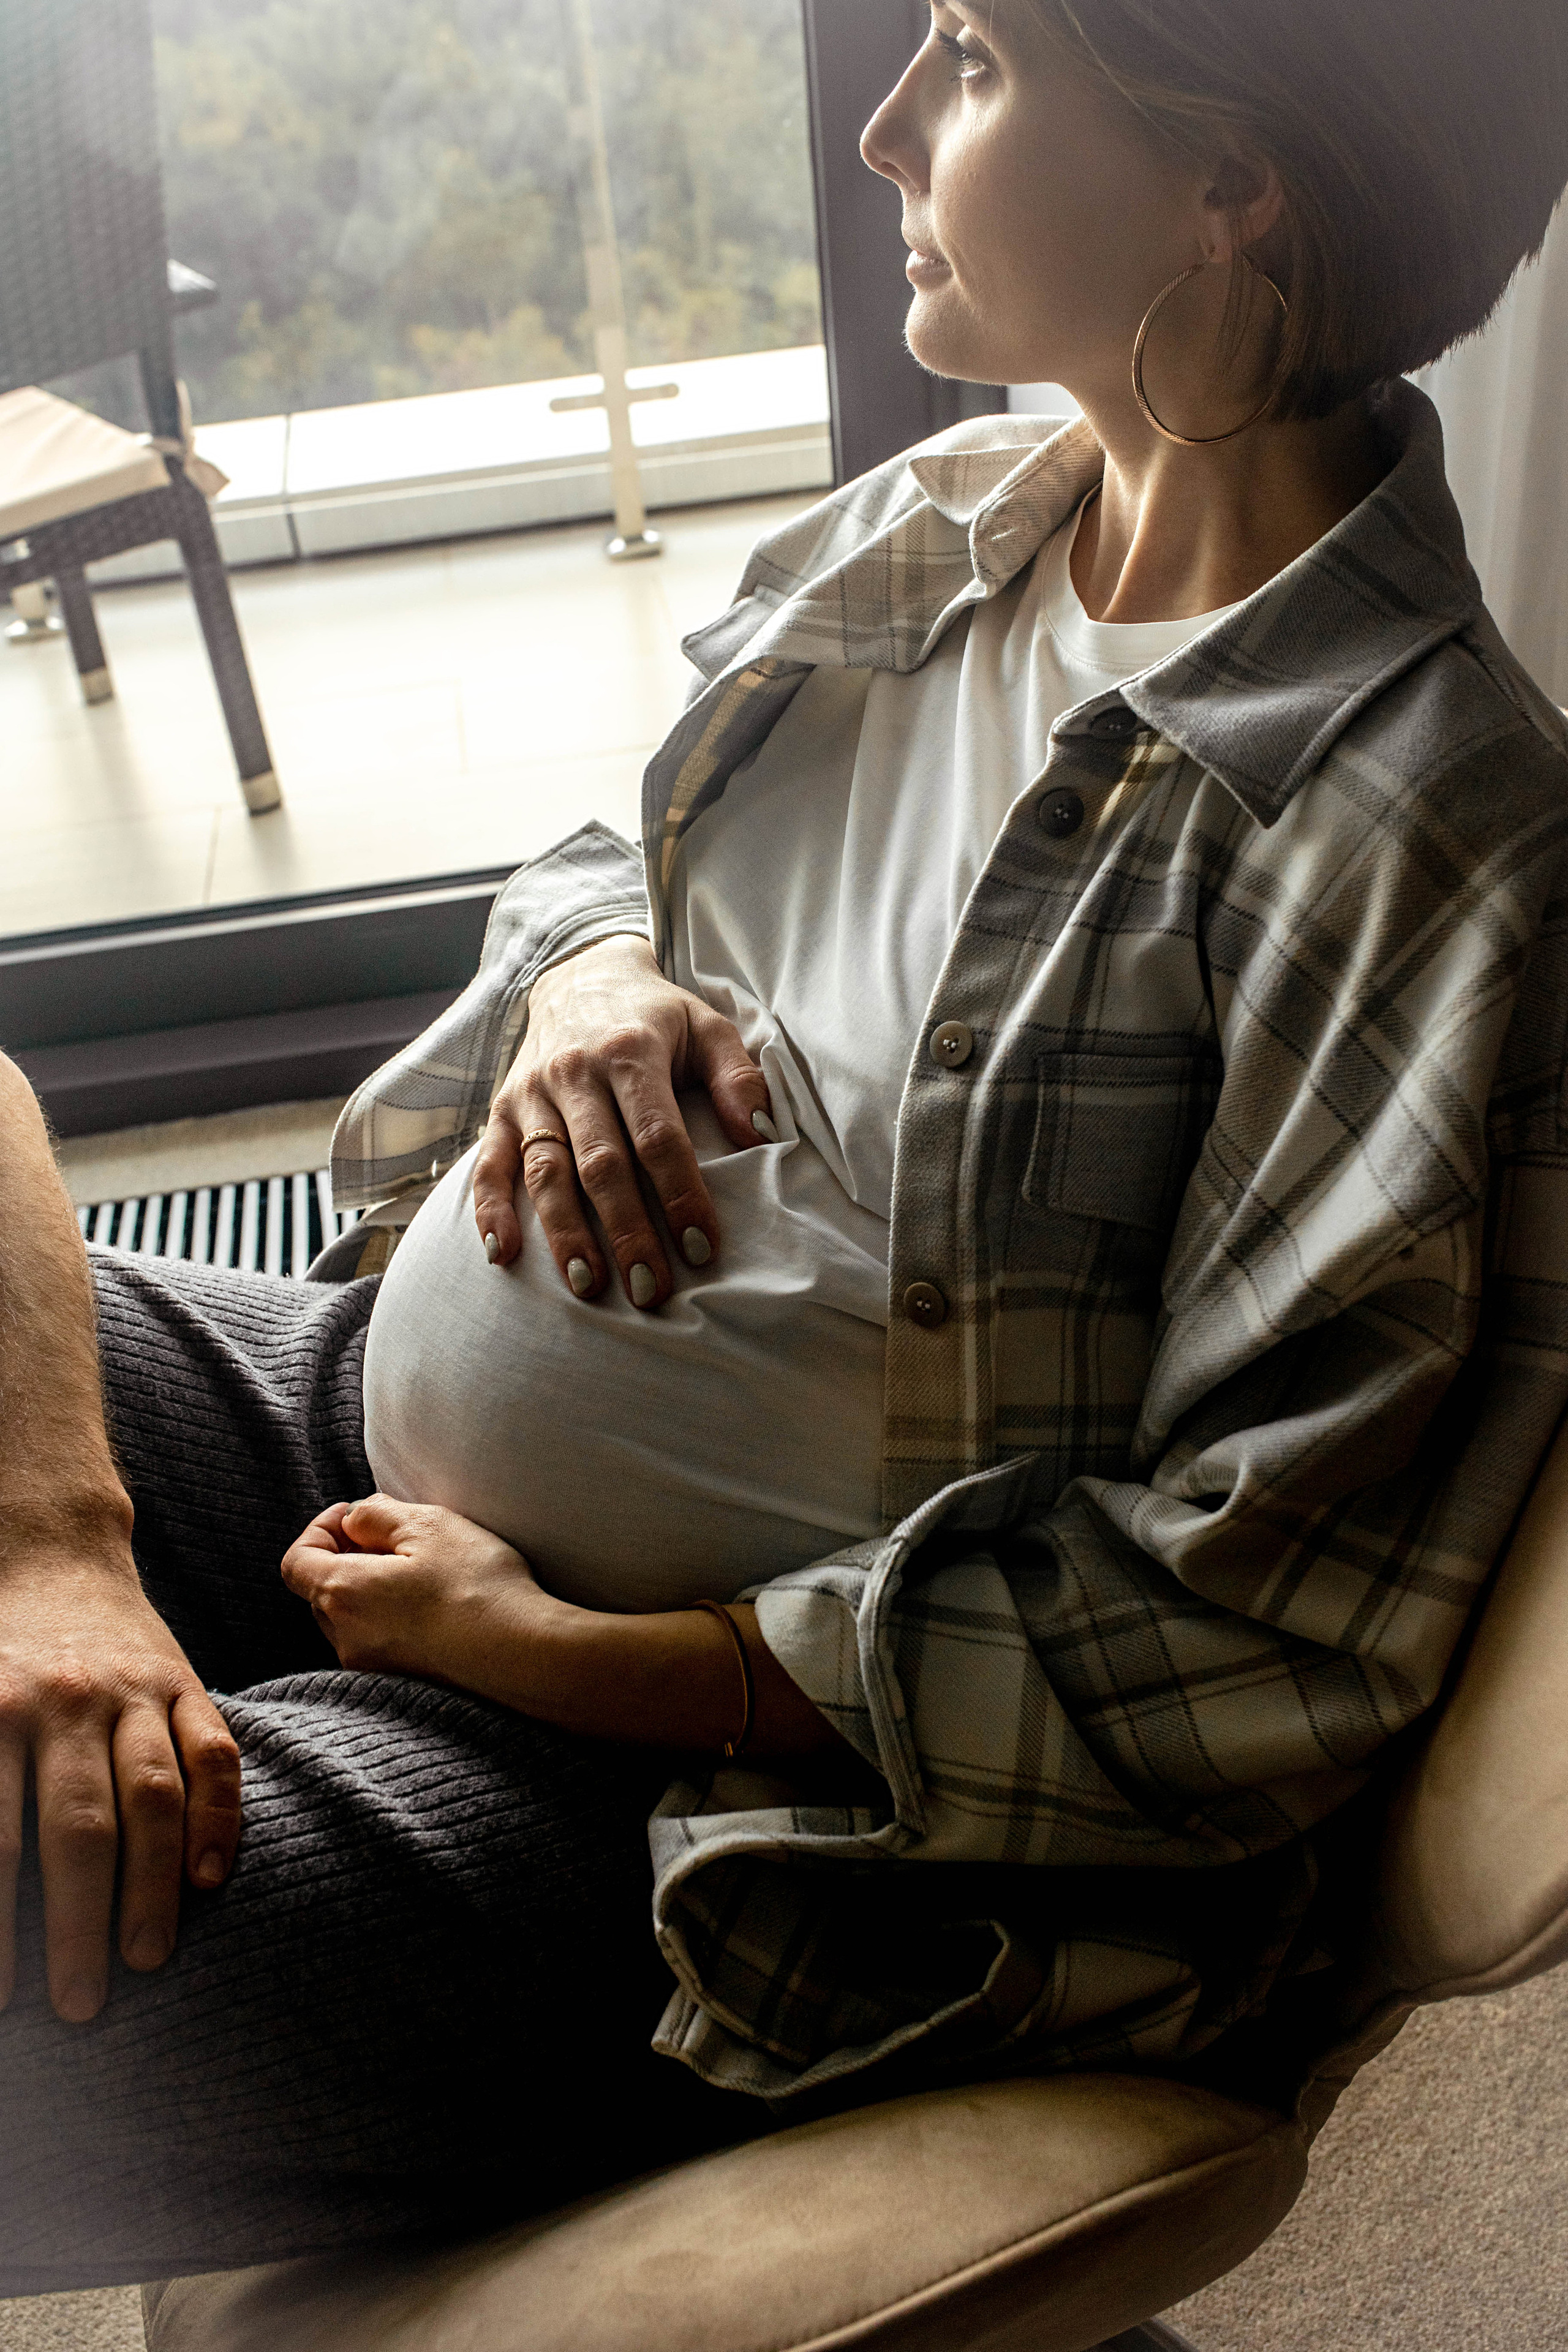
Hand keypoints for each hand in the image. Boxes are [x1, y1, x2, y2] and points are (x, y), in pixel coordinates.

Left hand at [0, 1531, 241, 2023]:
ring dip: (151, 1888)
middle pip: (78, 1830)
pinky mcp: (184, 1680)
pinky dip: (217, 1817)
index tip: (1, 2001)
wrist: (42, 1553)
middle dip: (77, 1928)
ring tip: (144, 1960)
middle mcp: (63, 1701)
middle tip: (78, 2006)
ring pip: (151, 1798)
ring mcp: (132, 1689)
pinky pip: (212, 1753)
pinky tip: (211, 1880)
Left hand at [281, 1496, 562, 1700]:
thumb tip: (353, 1520)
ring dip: (370, 1589)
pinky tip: (434, 1607)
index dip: (318, 1529)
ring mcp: (371, 1668)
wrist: (523, 1656)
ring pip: (350, 1619)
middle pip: (320, 1591)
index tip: (356, 1514)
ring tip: (418, 1570)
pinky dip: (392, 1619)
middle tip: (390, 1536)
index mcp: (342, 1593)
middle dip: (345, 1557)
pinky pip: (377, 1643)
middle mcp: (346, 1638)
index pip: (296, 1561)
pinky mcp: (399, 1687)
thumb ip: (377, 1515)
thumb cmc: (476, 1586)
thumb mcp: (428, 1526)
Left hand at [284, 1497, 868, 1770]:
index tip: (386, 1519)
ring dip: (425, 1605)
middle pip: (342, 1595)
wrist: (574, 1677)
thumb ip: (392, 1517)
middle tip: (438, 1550)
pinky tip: (506, 1629)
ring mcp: (417, 1685)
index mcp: (362, 1601)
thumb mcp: (451, 1530)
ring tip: (482, 1587)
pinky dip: (460, 1642)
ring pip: (396, 1631)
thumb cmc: (513, 1595)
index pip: (304, 1556)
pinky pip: (443, 1663)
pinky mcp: (468, 1705)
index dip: (336, 1529)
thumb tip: (355, 1511)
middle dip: (378, 1568)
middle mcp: (374, 1647)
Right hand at [471, 934, 773, 1310]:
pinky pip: (489, 1163)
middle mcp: (574, 1073)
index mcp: (630, 1053)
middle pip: (601, 1164)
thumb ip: (738, 1076)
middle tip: (651, 1290)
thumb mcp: (707, 1025)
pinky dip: (489, 1209)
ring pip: (545, 1171)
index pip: (657, 1136)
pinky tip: (501, 1254)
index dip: (679, 1194)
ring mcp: (532, 1093)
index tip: (703, 1248)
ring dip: (565, 1233)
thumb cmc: (656, 1015)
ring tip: (589, 1286)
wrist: (580, 973)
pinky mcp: (501, 1109)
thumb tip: (760, 1136)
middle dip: (627, 1231)